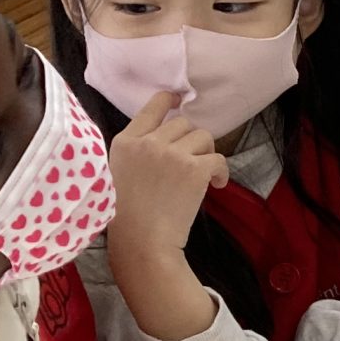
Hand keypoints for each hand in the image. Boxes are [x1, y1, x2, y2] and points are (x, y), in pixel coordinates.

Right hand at [107, 92, 229, 263]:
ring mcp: (172, 154)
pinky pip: (219, 159)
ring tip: (202, 177)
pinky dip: (221, 173)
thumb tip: (164, 139)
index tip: (180, 99)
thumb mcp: (118, 173)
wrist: (142, 241)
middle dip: (191, 140)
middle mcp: (149, 142)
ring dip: (206, 154)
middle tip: (192, 163)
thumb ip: (137, 151)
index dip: (169, 100)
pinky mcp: (194, 169)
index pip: (152, 107)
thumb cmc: (127, 217)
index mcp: (125, 142)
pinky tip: (216, 186)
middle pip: (183, 123)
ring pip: (203, 137)